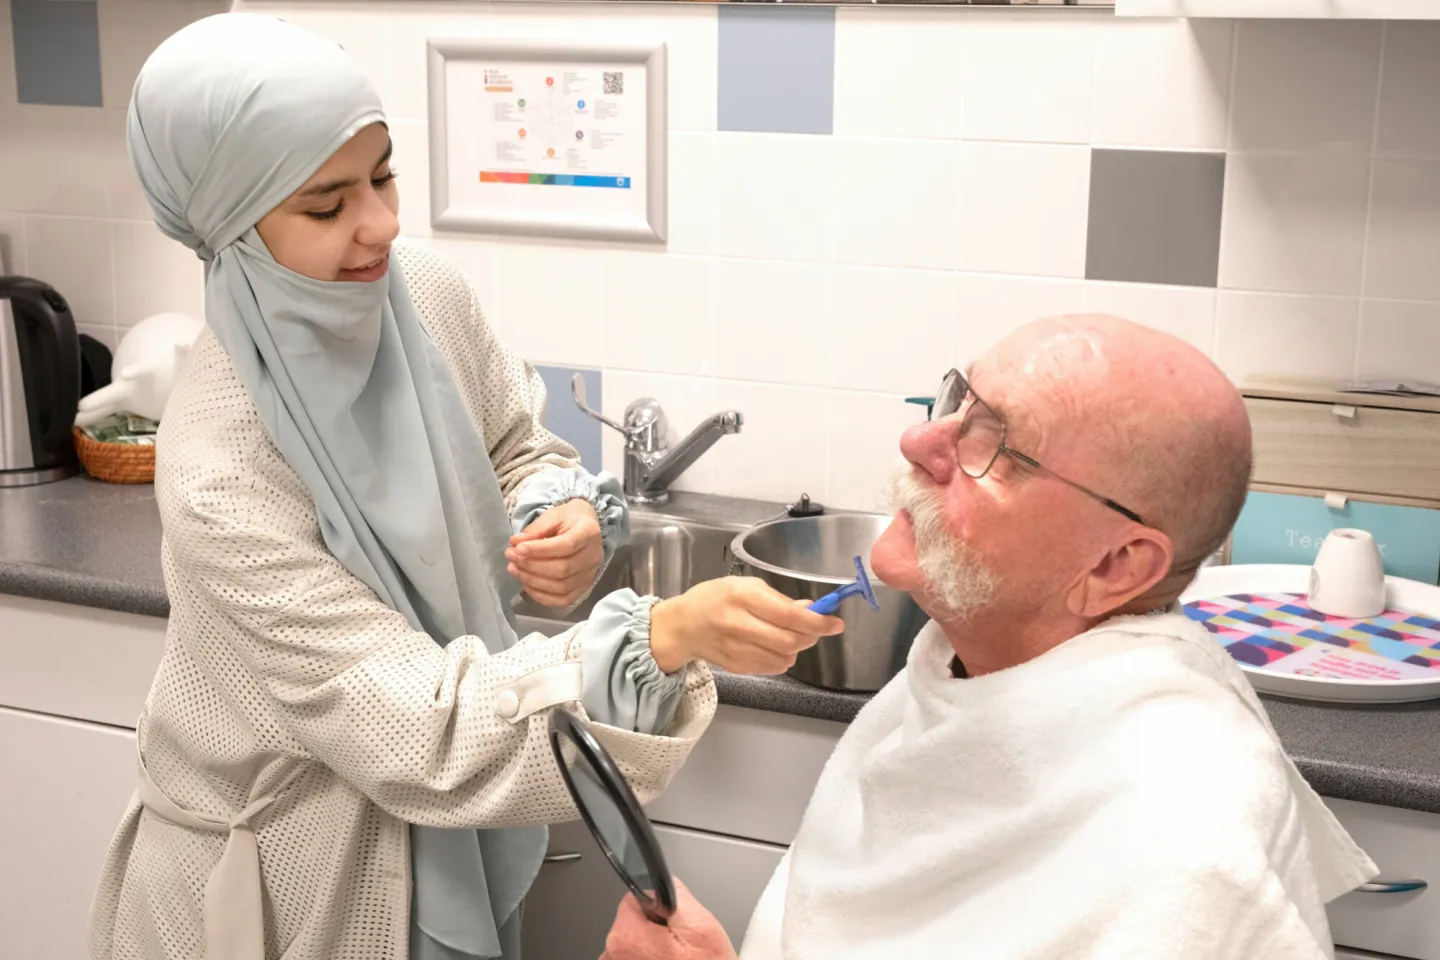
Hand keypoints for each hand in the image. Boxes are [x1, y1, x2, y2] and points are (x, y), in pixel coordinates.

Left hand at [506, 499, 603, 607]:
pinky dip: (542, 596)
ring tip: (514, 569)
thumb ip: (536, 529)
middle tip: (511, 557)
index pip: (566, 546)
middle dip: (531, 565)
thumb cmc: (568, 519)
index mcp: (589, 533)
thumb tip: (516, 543)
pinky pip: (563, 600)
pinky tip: (527, 585)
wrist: (585, 526)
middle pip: (562, 569)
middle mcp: (593, 557)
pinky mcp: (583, 588)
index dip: (540, 550)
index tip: (517, 547)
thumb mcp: (553, 515)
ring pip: (561, 587)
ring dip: (533, 581)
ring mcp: (590, 575)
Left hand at [600, 879, 737, 959]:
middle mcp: (612, 955)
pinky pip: (636, 956)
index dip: (659, 907)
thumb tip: (657, 880)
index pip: (634, 898)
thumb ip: (671, 892)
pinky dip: (651, 957)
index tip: (672, 923)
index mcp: (625, 937)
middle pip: (633, 920)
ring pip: (636, 941)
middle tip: (679, 944)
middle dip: (655, 927)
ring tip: (676, 958)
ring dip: (653, 946)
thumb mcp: (698, 922)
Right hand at [648, 577, 843, 674]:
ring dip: (796, 647)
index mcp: (742, 597)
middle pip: (790, 640)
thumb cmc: (715, 599)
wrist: (683, 626)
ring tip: (787, 635)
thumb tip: (811, 610)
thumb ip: (779, 600)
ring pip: (785, 657)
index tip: (835, 624)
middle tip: (815, 629)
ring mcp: (737, 649)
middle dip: (810, 636)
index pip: (788, 615)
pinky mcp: (737, 667)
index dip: (817, 622)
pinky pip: (774, 667)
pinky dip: (782, 658)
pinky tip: (771, 646)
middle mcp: (739, 624)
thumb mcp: (745, 586)